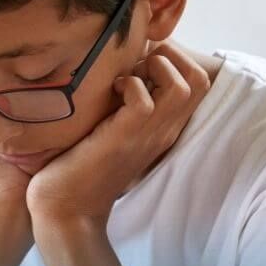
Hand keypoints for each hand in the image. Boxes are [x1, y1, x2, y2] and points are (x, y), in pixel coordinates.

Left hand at [25, 41, 211, 229]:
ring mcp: (147, 136)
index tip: (141, 62)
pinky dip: (129, 86)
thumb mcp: (112, 130)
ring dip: (157, 68)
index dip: (176, 60)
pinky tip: (111, 92)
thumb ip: (123, 107)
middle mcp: (163, 131)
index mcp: (163, 128)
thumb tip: (116, 71)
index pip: (197, 84)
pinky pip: (144, 100)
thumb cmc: (79, 167)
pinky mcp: (124, 138)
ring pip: (184, 86)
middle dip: (173, 57)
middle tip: (137, 64)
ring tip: (127, 76)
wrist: (65, 209)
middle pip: (200, 80)